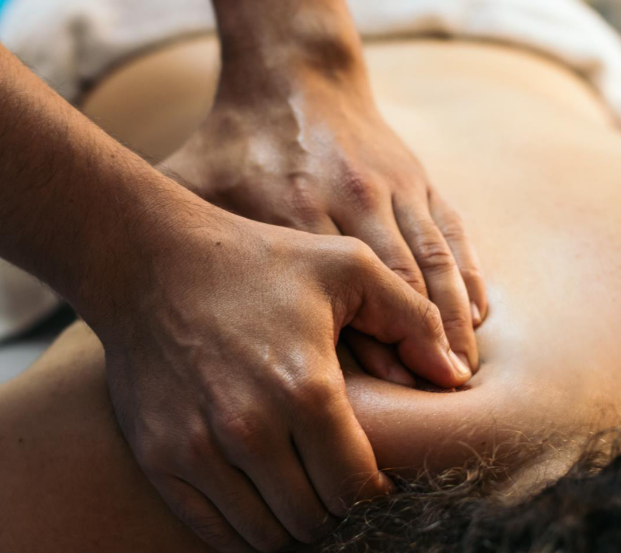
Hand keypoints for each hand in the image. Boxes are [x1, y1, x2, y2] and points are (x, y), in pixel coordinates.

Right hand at [95, 202, 470, 552]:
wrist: (149, 264)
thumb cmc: (256, 261)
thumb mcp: (346, 266)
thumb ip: (412, 318)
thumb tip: (456, 375)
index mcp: (307, 388)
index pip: (358, 485)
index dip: (376, 492)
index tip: (377, 479)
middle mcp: (251, 429)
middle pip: (316, 516)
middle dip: (338, 512)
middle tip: (342, 490)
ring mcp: (199, 449)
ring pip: (268, 533)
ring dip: (297, 529)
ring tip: (309, 503)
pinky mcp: (161, 458)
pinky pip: (214, 531)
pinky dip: (249, 543)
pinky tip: (271, 536)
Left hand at [159, 34, 486, 382]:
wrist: (292, 75)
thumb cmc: (236, 142)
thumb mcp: (193, 181)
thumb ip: (182, 239)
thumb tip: (147, 315)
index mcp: (295, 205)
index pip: (338, 292)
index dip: (365, 352)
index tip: (381, 404)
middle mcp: (351, 196)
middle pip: (397, 286)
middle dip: (419, 351)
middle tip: (433, 408)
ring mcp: (391, 185)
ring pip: (433, 264)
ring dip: (452, 324)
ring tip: (462, 378)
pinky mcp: (418, 177)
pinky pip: (452, 234)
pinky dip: (468, 278)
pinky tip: (474, 321)